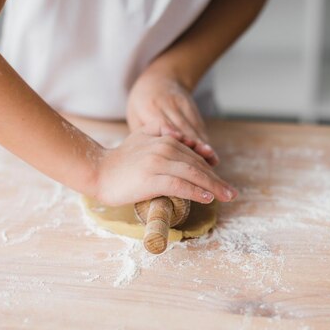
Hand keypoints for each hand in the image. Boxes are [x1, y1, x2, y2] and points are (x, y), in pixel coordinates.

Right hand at [94, 129, 235, 206]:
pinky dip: (196, 191)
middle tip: (232, 193)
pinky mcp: (152, 178)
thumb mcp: (141, 136)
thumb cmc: (120, 159)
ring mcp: (158, 163)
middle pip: (198, 165)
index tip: (222, 182)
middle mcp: (165, 148)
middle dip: (217, 180)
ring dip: (214, 187)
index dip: (211, 170)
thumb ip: (161, 131)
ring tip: (226, 197)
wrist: (97, 171)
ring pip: (193, 174)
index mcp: (165, 139)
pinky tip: (207, 198)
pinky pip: (180, 185)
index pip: (195, 156)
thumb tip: (180, 136)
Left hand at [126, 71, 218, 165]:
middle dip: (193, 147)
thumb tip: (148, 160)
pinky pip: (199, 127)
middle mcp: (168, 105)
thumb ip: (142, 135)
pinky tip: (210, 156)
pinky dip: (205, 142)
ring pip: (194, 129)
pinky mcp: (193, 109)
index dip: (175, 136)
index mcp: (149, 106)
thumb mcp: (135, 115)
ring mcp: (183, 106)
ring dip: (203, 147)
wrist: (160, 78)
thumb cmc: (143, 103)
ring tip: (211, 163)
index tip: (184, 149)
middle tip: (201, 165)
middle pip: (182, 128)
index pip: (163, 123)